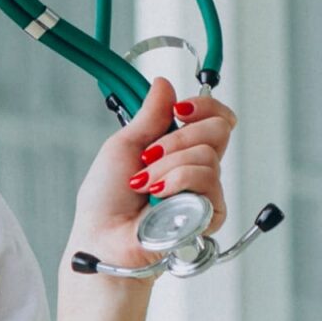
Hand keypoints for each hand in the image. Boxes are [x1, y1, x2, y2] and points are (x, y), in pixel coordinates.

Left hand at [68, 76, 236, 273]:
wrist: (102, 237)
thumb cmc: (106, 200)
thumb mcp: (124, 146)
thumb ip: (150, 116)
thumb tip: (164, 83)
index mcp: (179, 149)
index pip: (216, 117)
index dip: (204, 107)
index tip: (180, 110)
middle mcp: (196, 167)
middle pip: (218, 129)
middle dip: (178, 138)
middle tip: (148, 157)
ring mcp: (204, 191)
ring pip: (208, 156)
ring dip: (167, 167)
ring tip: (144, 187)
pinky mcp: (210, 214)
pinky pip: (207, 182)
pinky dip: (177, 184)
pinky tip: (158, 199)